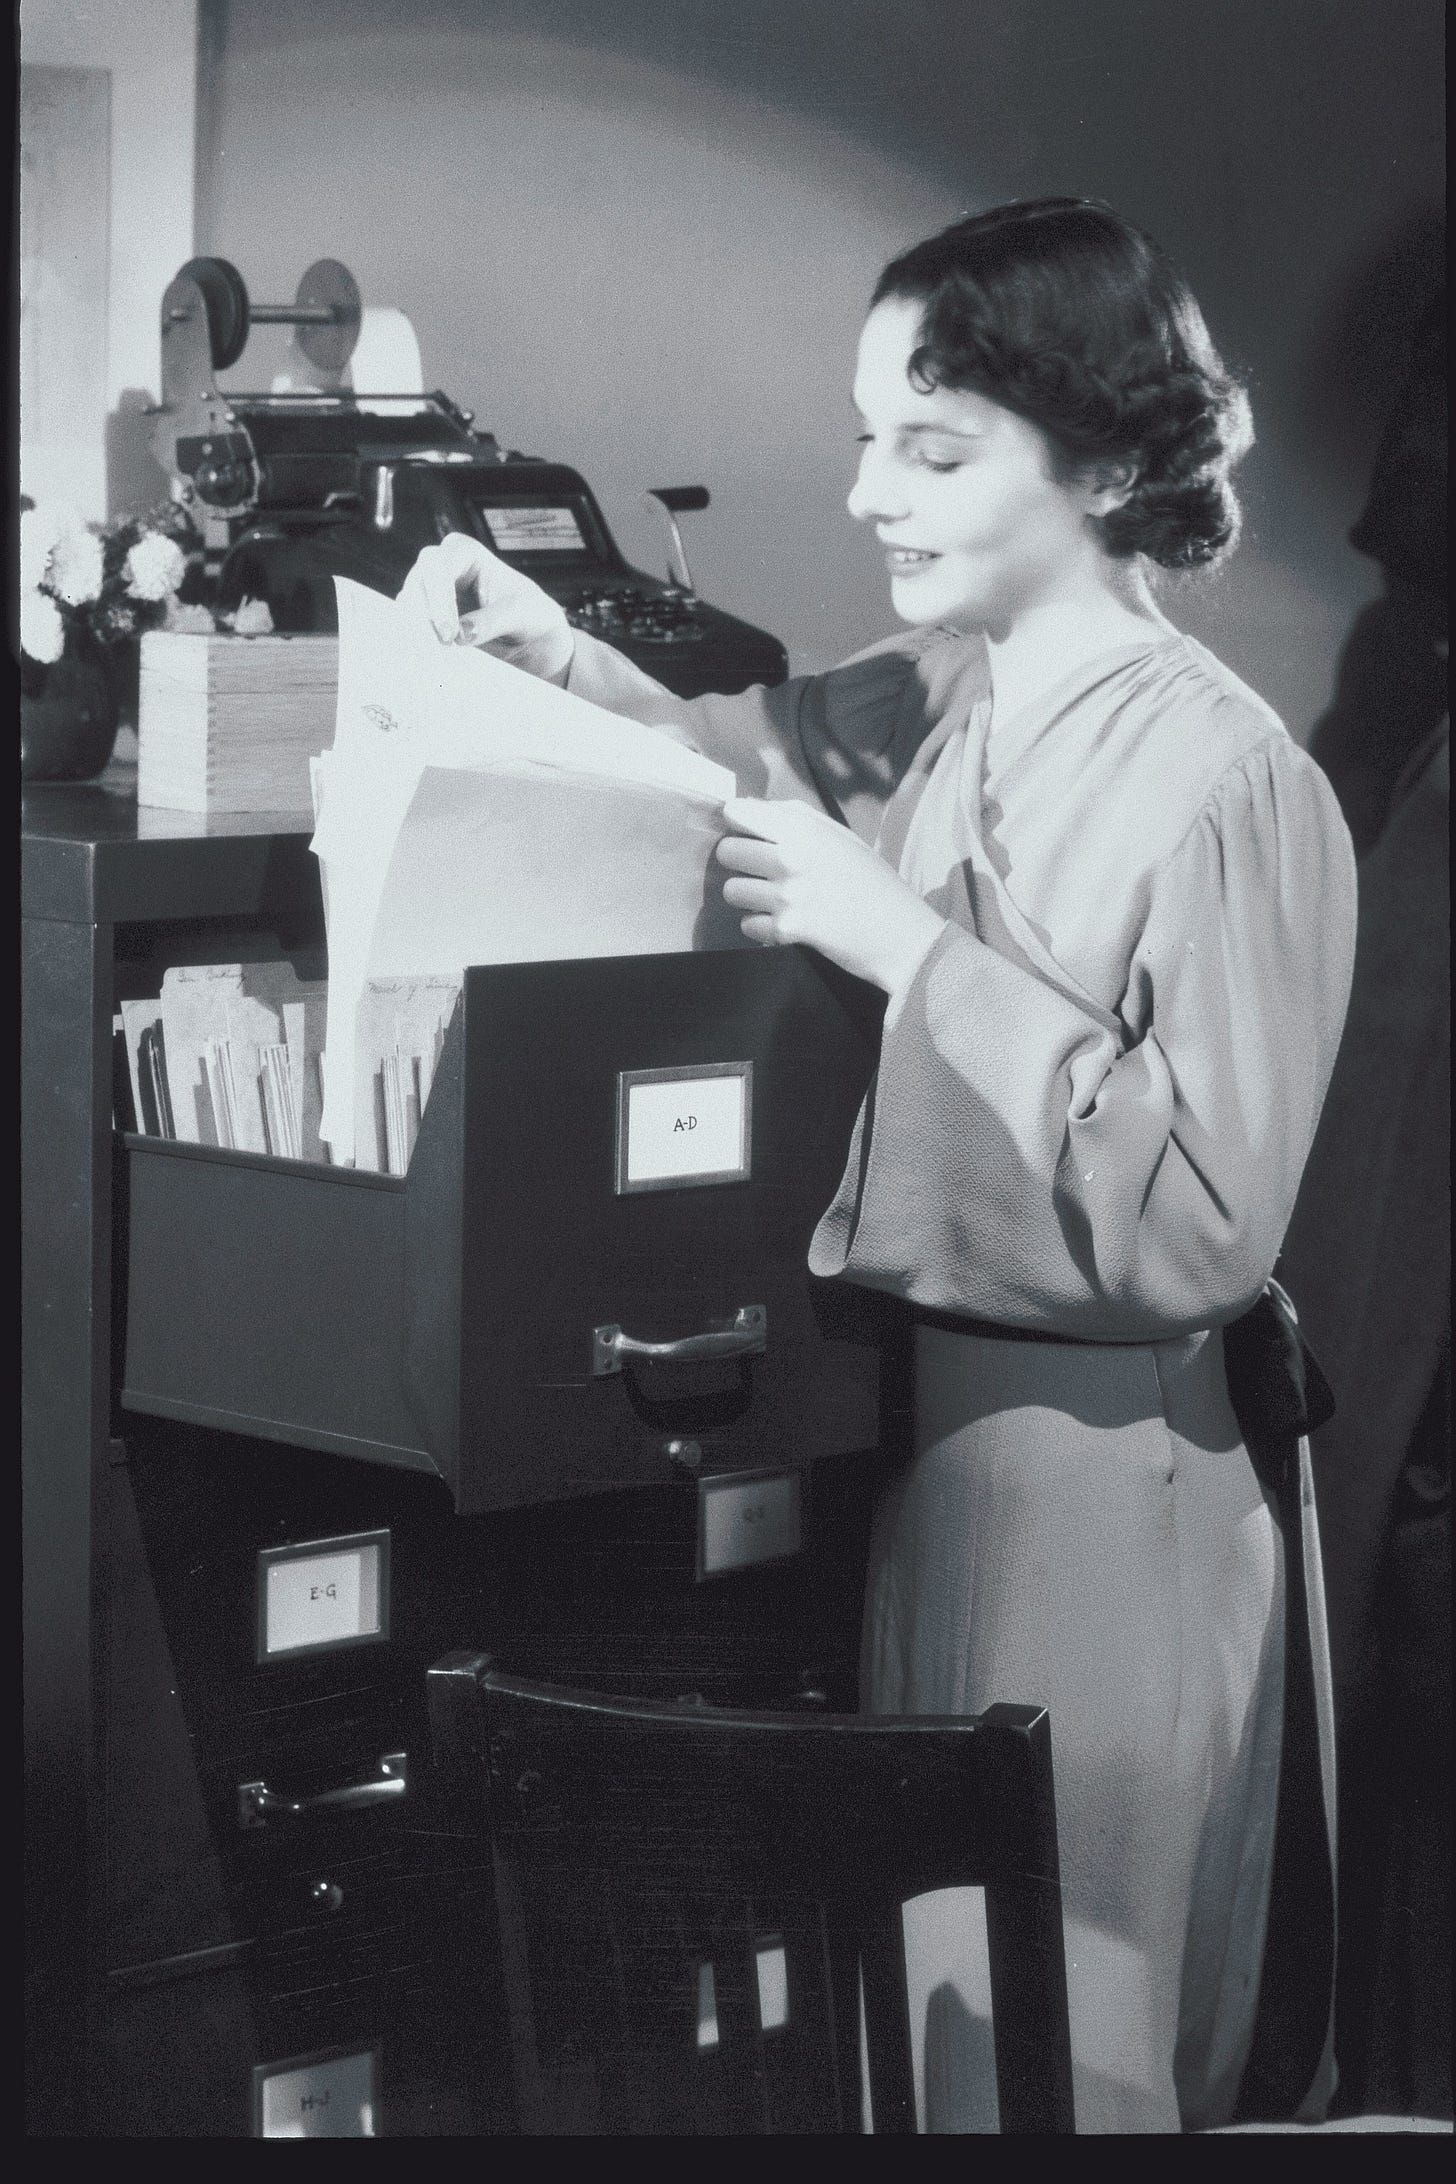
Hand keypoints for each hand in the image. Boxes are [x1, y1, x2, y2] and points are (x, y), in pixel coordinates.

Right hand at [396, 531, 573, 680]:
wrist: (529, 637)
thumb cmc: (528, 614)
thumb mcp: (520, 615)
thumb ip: (493, 621)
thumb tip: (462, 634)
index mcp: (466, 552)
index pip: (438, 566)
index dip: (439, 599)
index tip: (449, 634)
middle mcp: (442, 565)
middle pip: (416, 582)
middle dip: (423, 616)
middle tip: (441, 648)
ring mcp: (430, 590)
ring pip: (408, 605)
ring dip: (418, 632)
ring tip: (437, 658)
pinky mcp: (425, 616)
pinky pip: (411, 626)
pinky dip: (418, 642)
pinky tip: (430, 659)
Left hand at [715, 797, 946, 993]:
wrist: (900, 934)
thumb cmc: (871, 881)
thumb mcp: (840, 836)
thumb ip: (795, 819)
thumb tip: (749, 809)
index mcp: (803, 829)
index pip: (738, 813)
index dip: (735, 822)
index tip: (743, 832)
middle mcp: (789, 857)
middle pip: (727, 852)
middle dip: (737, 861)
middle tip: (758, 870)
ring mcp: (786, 895)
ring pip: (731, 891)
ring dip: (746, 896)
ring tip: (770, 899)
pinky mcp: (786, 930)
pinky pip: (747, 924)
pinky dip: (760, 926)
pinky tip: (782, 923)